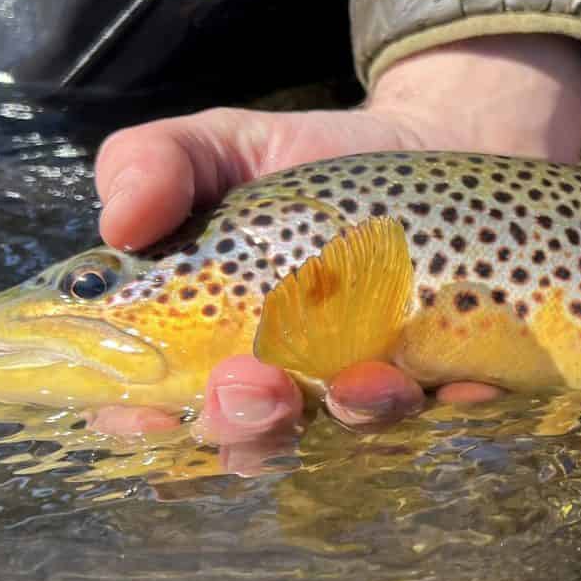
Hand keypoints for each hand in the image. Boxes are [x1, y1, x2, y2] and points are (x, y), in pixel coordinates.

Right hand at [87, 35, 580, 445]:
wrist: (436, 140)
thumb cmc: (312, 157)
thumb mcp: (224, 145)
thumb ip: (156, 164)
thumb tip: (118, 221)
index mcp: (211, 341)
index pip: (156, 406)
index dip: (141, 421)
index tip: (145, 409)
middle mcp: (287, 380)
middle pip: (252, 440)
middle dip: (247, 426)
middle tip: (255, 385)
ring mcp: (367, 385)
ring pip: (353, 433)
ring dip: (352, 416)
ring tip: (362, 379)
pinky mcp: (448, 377)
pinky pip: (452, 408)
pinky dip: (454, 402)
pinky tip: (462, 383)